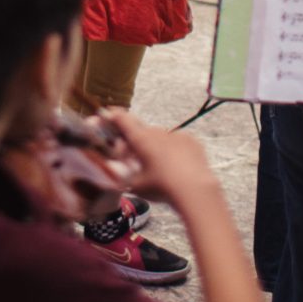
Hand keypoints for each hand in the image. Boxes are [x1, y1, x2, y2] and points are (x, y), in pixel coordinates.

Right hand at [101, 110, 220, 204]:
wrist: (194, 189)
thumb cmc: (161, 187)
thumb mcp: (135, 186)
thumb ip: (122, 177)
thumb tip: (117, 175)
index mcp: (141, 139)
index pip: (123, 120)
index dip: (113, 115)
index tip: (108, 112)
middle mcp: (157, 132)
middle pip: (142, 132)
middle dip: (136, 142)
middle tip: (134, 157)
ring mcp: (176, 134)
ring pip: (160, 138)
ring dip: (155, 147)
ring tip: (159, 167)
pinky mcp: (191, 141)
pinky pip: (177, 142)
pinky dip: (173, 150)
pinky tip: (176, 166)